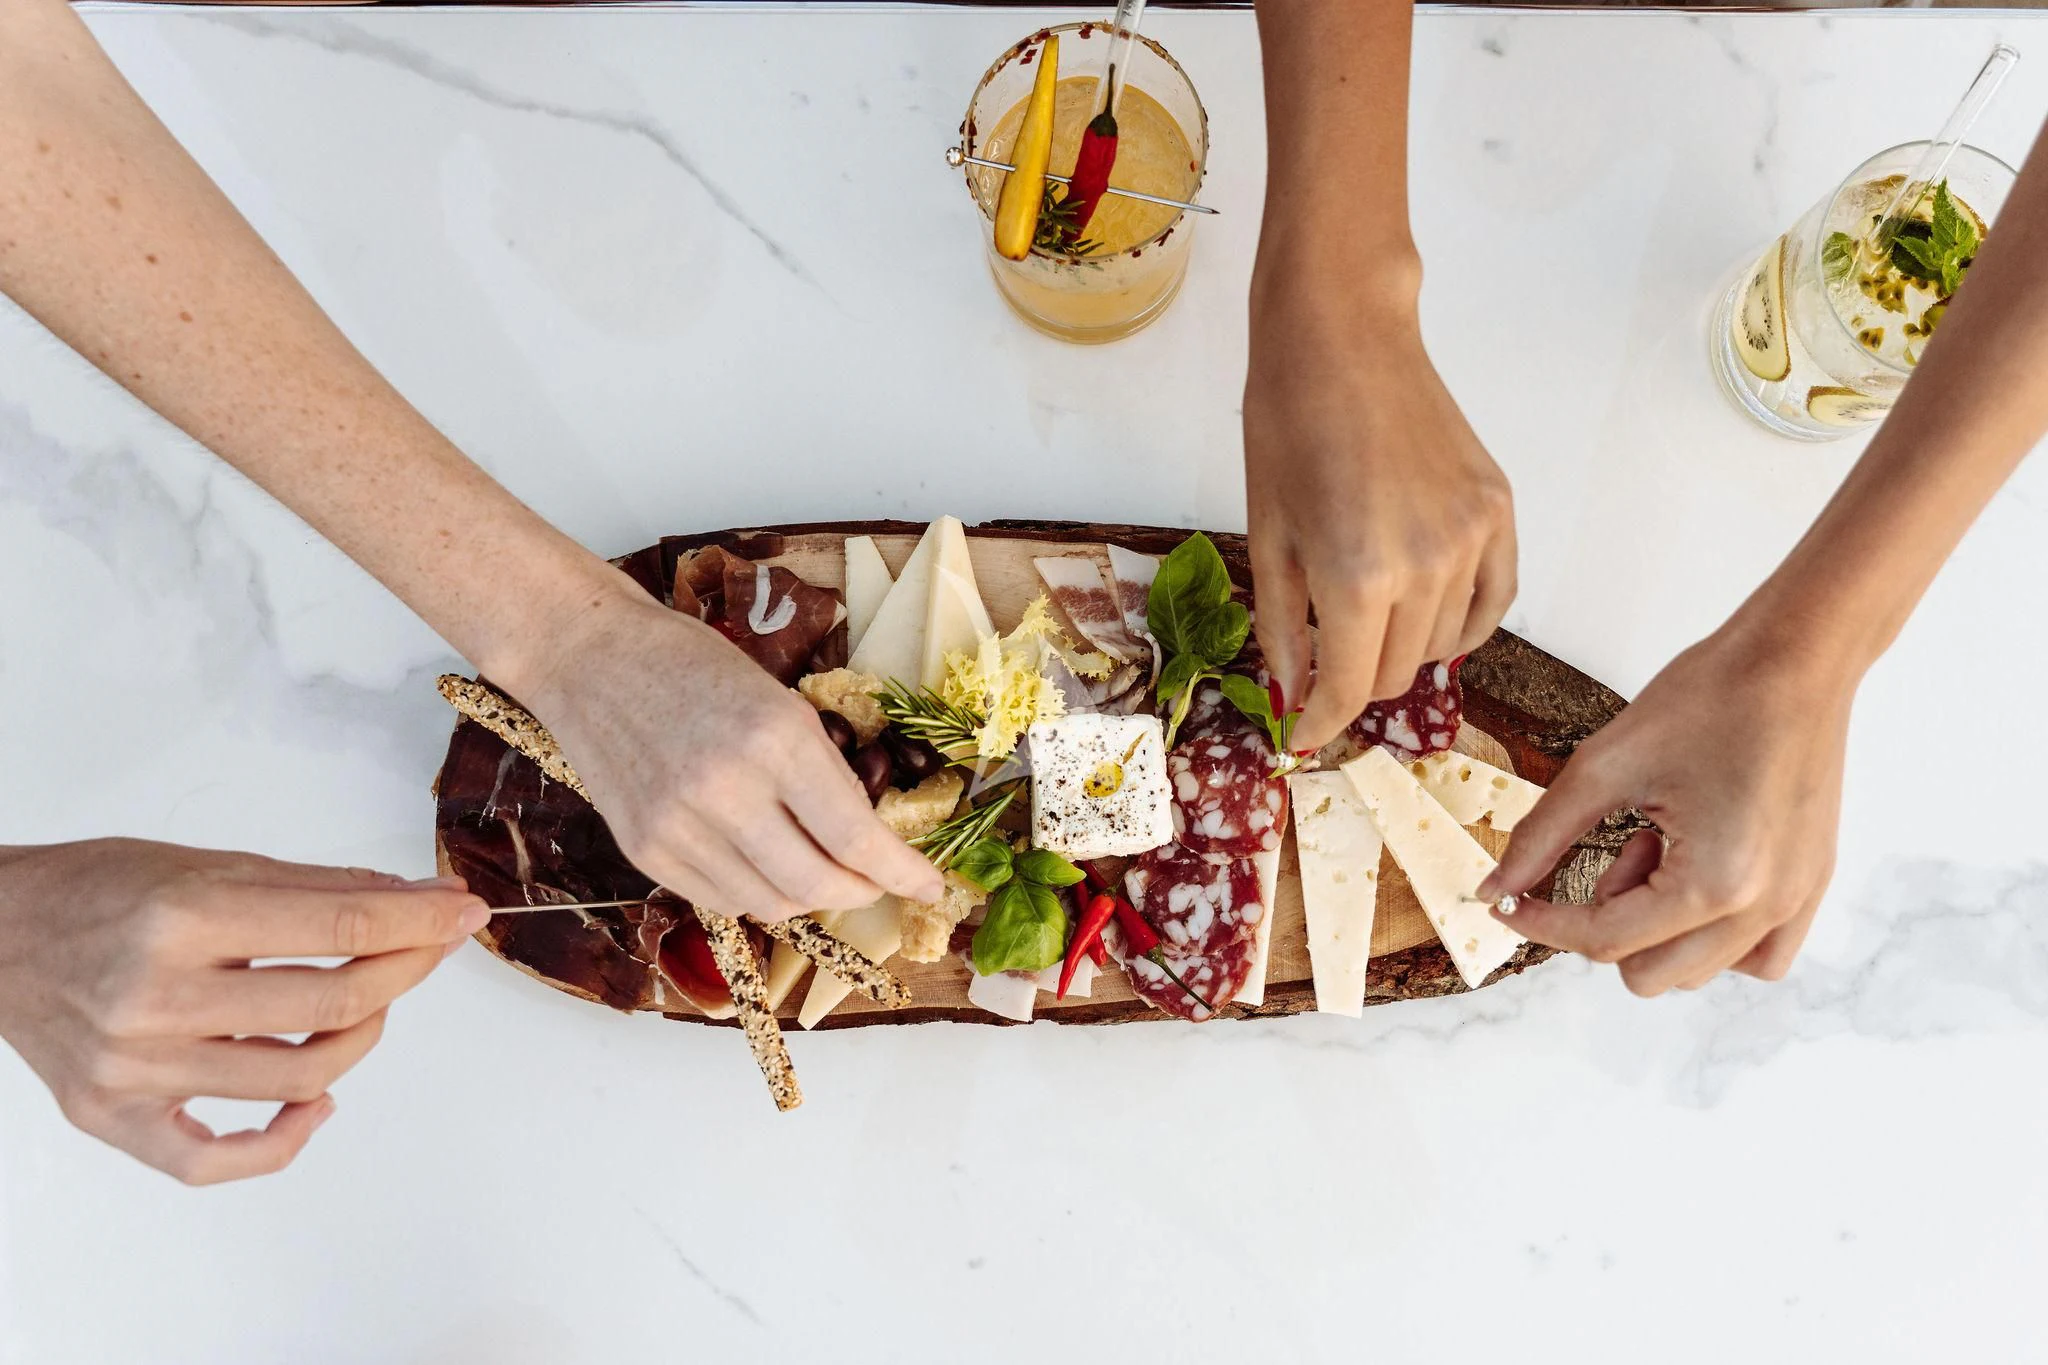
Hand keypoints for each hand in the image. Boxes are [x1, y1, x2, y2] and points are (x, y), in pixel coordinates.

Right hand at [0, 839, 485, 1183]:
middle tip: (429, 948)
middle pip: (332, 1003)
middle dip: (406, 970)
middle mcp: (154, 998)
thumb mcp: (208, 864)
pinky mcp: (112, 1117)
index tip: (463, 912)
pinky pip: (214, 1160)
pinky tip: (316, 1102)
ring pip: (297, 1079)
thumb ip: (314, 889)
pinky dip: (283, 1139)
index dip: (420, 920)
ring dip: (360, 1040)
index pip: (342, 925)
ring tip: (366, 1007)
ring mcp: (132, 1068)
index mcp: (181, 918)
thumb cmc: (98, 891)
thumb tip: (414, 899)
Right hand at [510, 582, 943, 921]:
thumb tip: (865, 840)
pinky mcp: (645, 849)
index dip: (902, 871)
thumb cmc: (695, 666)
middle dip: (860, 891)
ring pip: (770, 902)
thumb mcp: (781, 700)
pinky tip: (766, 866)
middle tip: (875, 881)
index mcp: (775, 739)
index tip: (930, 884)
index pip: (856, 835)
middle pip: (817, 884)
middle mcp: (726, 790)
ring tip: (821, 872)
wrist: (592, 658)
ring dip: (809, 897)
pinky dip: (757, 893)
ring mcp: (679, 826)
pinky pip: (720, 899)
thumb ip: (822, 771)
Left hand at [1245, 289, 1516, 749]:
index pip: (1349, 688)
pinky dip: (1463, 625)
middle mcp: (1427, 566)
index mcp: (1358, 576)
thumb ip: (1285, 629)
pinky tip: (1429, 620)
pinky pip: (1493, 601)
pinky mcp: (1499, 511)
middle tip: (1326, 666)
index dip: (1321, 722)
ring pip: (1442, 644)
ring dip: (1403, 651)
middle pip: (1397, 674)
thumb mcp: (1267, 536)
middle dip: (1356, 684)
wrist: (1345, 338)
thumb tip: (1294, 699)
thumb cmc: (1288, 424)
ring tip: (1369, 620)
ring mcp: (1472, 538)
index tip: (1304, 736)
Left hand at [1478, 617, 1856, 993]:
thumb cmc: (1710, 697)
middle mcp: (1764, 908)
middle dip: (1606, 920)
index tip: (1507, 901)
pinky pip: (1755, 957)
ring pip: (1697, 972)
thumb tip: (1495, 888)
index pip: (1604, 940)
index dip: (1541, 922)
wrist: (1793, 660)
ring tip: (1663, 847)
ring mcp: (1796, 903)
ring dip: (1658, 926)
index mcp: (1716, 883)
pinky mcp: (1810, 887)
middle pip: (1648, 973)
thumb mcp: (1603, 766)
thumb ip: (1541, 836)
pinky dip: (1711, 936)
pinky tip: (1694, 874)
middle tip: (1621, 846)